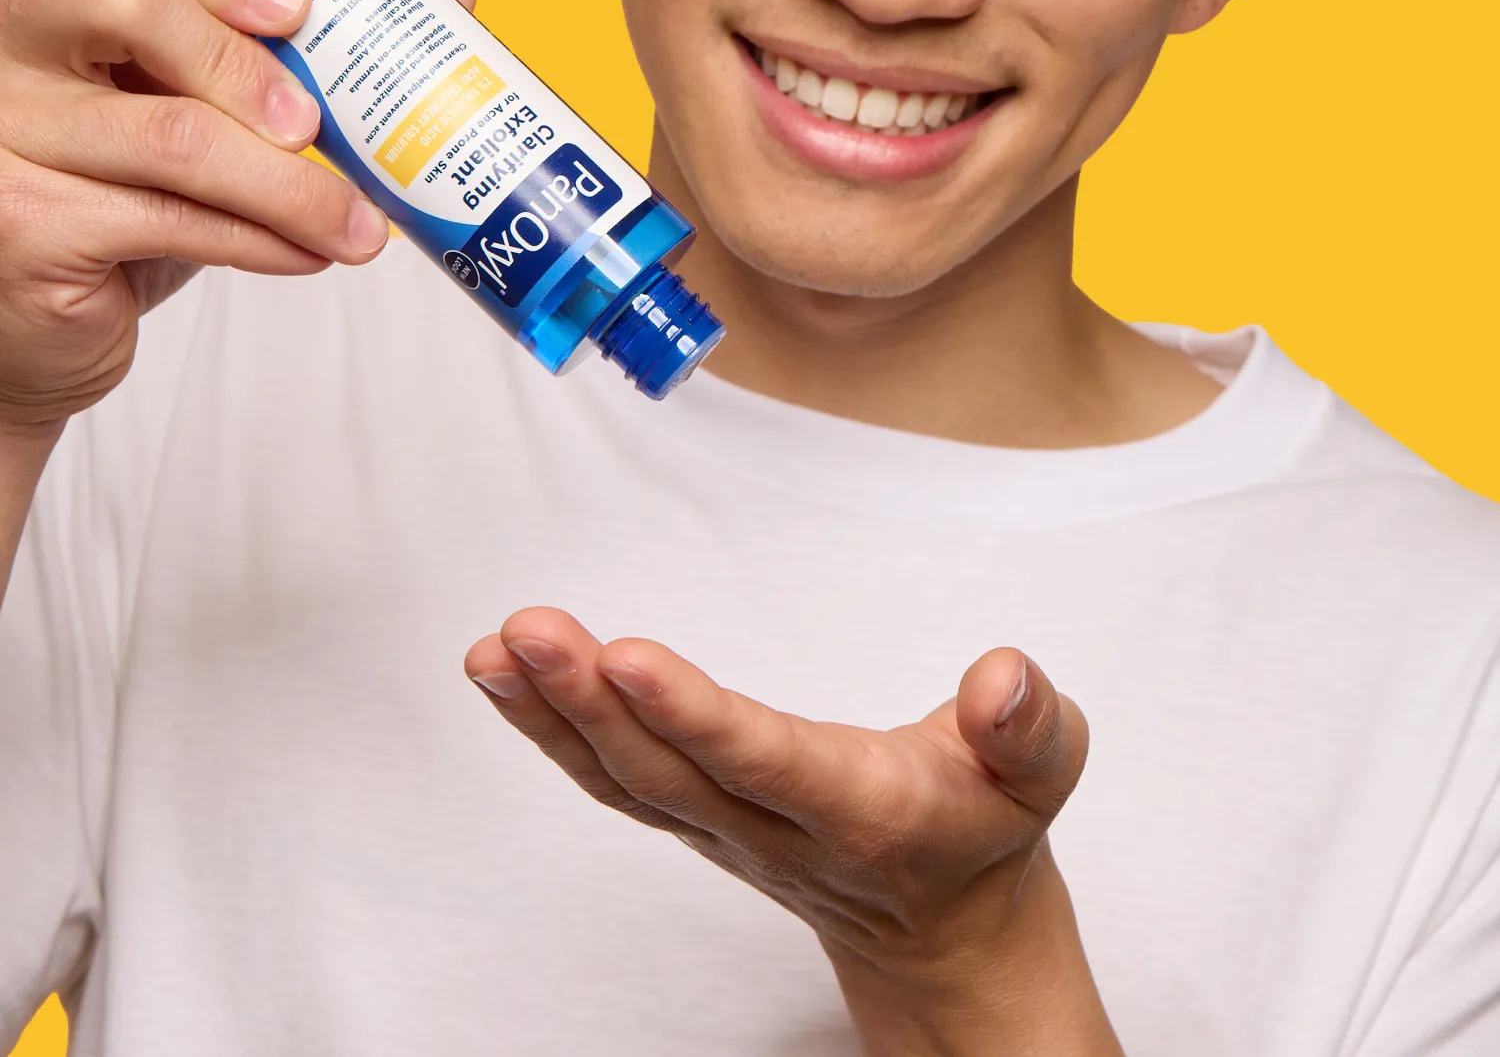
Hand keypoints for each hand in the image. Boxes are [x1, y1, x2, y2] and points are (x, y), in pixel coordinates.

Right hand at [0, 0, 474, 433]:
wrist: (46, 315)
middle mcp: (3, 33)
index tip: (301, 10)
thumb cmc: (129, 188)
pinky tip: (307, 254)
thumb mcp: (201, 102)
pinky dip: (260, 240)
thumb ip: (304, 43)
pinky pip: (167, 220)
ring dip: (291, 187)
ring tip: (359, 227)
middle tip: (317, 126)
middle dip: (248, 65)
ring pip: (171, 134)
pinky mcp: (18, 219)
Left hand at [465, 608, 1121, 1055]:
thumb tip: (1001, 675)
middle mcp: (780, 832)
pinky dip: (557, 732)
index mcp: (866, 812)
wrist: (948, 928)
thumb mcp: (1042, 773)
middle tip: (529, 630)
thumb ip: (1027, 727)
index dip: (695, 716)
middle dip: (593, 703)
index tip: (625, 656)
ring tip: (495, 650)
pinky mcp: (700, 820)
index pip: (769, 763)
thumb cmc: (988, 824)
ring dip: (554, 717)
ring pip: (629, 781)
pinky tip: (509, 677)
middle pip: (673, 774)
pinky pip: (619, 781)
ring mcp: (727, 833)